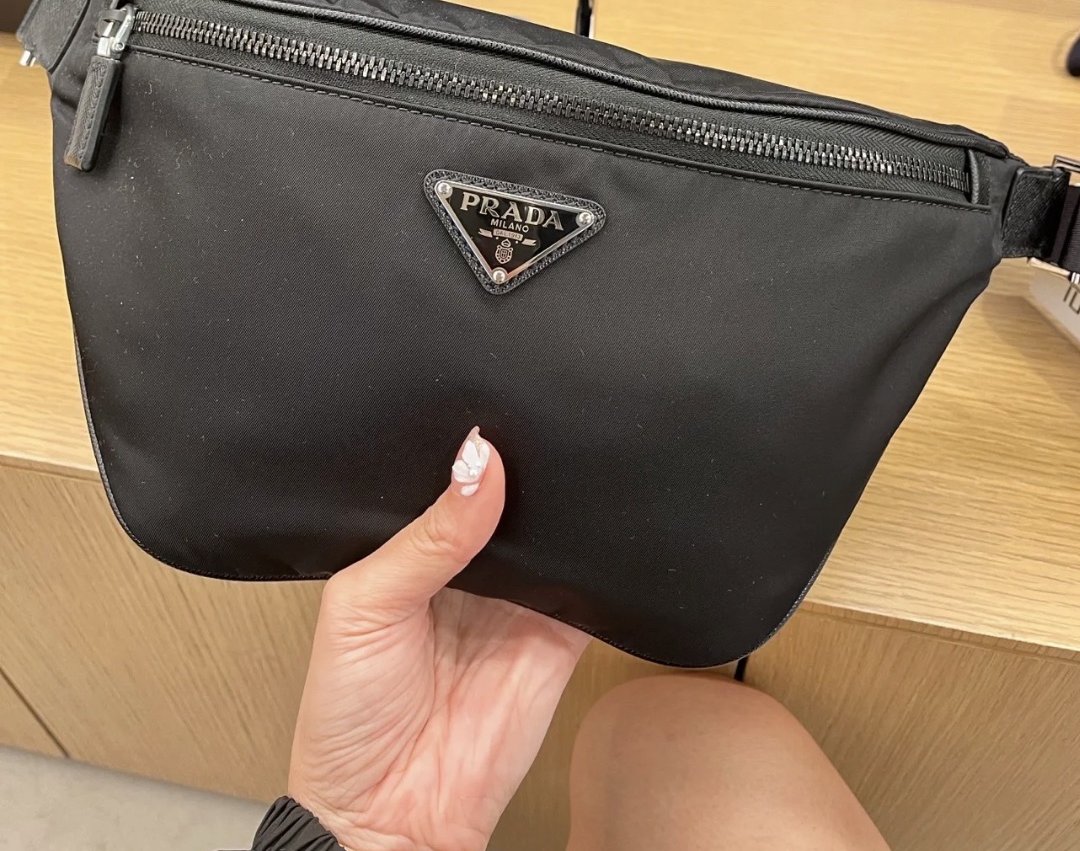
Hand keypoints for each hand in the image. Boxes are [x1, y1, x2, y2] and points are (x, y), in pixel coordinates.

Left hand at [288, 428, 589, 850]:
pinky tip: (601, 524)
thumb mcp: (365, 606)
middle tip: (542, 417)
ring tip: (571, 458)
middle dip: (524, 466)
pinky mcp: (560, 636)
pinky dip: (601, 560)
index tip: (496, 402)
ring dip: (564, 504)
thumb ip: (427, 537)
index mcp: (413, 548)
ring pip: (553, 533)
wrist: (389, 818)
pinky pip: (590, 588)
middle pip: (509, 498)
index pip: (451, 479)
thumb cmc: (346, 716)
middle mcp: (468, 568)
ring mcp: (517, 601)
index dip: (472, 447)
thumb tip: (479, 461)